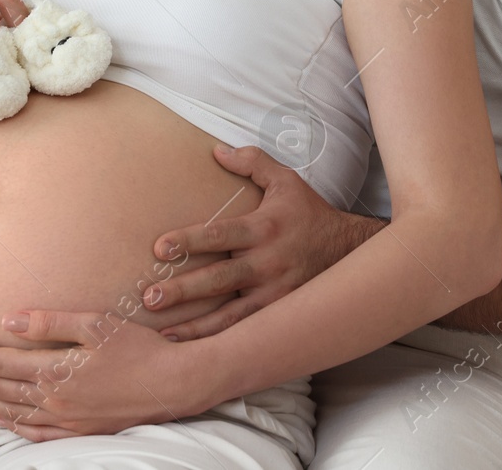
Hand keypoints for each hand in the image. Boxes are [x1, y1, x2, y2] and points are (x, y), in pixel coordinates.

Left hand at [0, 311, 208, 440]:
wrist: (175, 385)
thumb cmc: (140, 348)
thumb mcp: (96, 324)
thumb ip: (50, 322)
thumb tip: (9, 320)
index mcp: (55, 371)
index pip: (0, 361)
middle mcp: (54, 401)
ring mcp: (66, 420)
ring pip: (11, 410)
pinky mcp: (79, 431)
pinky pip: (34, 432)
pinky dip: (11, 424)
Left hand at [144, 144, 368, 341]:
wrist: (351, 250)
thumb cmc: (309, 213)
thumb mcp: (285, 181)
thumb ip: (252, 162)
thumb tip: (216, 150)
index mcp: (263, 228)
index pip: (220, 235)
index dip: (189, 241)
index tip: (160, 249)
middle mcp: (268, 263)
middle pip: (219, 279)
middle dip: (183, 290)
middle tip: (150, 297)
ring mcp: (275, 294)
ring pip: (231, 316)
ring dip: (196, 326)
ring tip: (163, 334)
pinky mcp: (281, 314)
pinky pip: (247, 331)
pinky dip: (221, 342)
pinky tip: (196, 349)